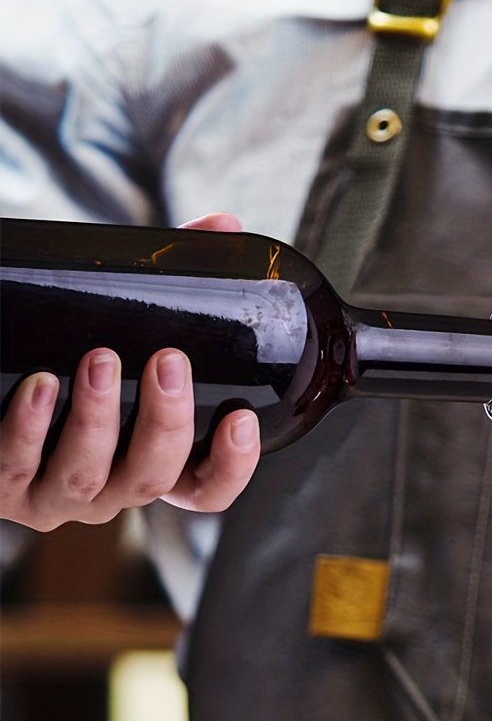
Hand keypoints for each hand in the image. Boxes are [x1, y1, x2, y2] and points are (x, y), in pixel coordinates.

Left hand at [0, 213, 259, 529]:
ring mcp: (58, 494)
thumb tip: (225, 226)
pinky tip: (40, 383)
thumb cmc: (71, 354)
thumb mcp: (126, 326)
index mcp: (153, 464)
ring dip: (98, 420)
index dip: (231, 466)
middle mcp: (113, 490)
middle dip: (165, 422)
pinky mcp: (5, 486)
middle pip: (153, 478)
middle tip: (167, 359)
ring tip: (98, 357)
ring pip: (89, 476)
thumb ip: (176, 279)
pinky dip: (31, 425)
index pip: (207, 490)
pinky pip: (19, 463)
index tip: (240, 419)